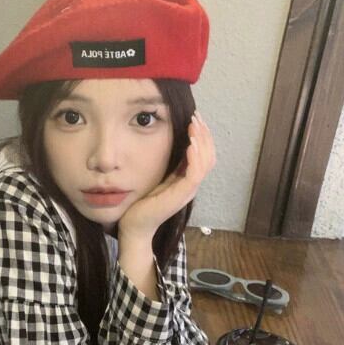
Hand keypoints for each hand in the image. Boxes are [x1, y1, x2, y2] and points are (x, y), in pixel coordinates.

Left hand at [117, 110, 215, 239]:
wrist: (134, 227)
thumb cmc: (141, 204)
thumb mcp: (156, 178)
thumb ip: (166, 165)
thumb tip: (168, 144)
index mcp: (186, 180)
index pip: (204, 154)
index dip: (202, 135)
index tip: (194, 118)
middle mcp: (191, 185)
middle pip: (209, 155)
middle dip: (204, 134)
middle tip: (196, 116)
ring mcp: (188, 191)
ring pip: (206, 162)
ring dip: (202, 141)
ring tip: (194, 125)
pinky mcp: (180, 196)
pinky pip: (195, 174)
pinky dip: (195, 157)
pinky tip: (190, 143)